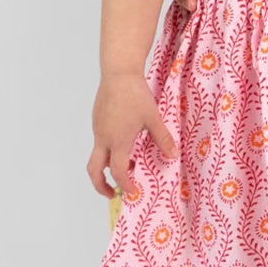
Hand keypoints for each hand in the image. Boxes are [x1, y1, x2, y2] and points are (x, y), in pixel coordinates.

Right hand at [87, 74, 177, 196]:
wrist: (118, 73)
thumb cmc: (135, 94)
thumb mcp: (153, 118)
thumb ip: (162, 139)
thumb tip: (173, 156)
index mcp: (117, 140)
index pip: (117, 171)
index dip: (125, 185)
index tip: (132, 192)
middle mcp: (103, 138)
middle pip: (93, 170)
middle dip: (101, 185)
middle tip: (112, 193)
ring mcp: (98, 129)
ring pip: (97, 155)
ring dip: (107, 166)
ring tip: (126, 166)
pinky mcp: (97, 120)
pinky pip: (99, 142)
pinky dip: (108, 151)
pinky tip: (124, 143)